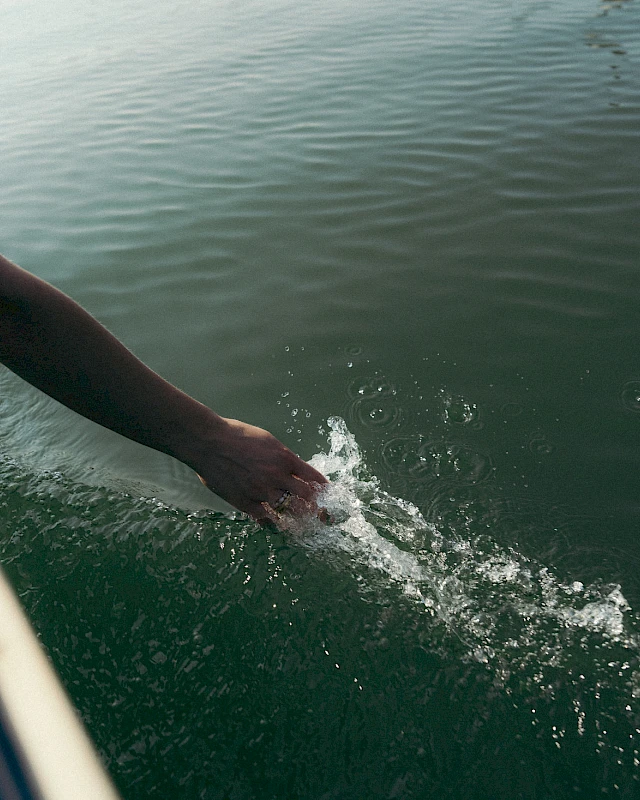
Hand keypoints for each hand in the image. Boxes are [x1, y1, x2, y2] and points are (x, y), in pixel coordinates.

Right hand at [193, 417, 327, 524]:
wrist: (209, 442)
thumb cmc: (237, 435)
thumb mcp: (268, 441)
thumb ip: (283, 458)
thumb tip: (294, 470)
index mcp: (285, 458)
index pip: (314, 477)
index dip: (324, 489)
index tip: (329, 495)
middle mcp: (277, 476)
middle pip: (306, 498)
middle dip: (317, 507)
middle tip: (321, 516)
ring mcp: (262, 492)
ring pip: (288, 511)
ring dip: (297, 517)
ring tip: (302, 523)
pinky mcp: (246, 503)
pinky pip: (265, 519)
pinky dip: (273, 524)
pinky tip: (276, 526)